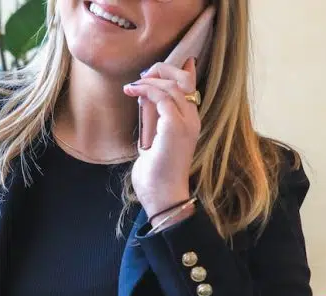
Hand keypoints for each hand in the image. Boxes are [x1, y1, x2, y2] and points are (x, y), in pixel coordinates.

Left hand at [123, 57, 199, 218]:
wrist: (163, 195)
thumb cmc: (157, 174)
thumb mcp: (154, 140)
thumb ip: (154, 119)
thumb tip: (145, 99)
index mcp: (190, 122)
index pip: (190, 86)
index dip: (177, 70)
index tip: (153, 70)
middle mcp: (192, 120)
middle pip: (183, 79)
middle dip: (161, 70)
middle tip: (141, 76)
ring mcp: (186, 123)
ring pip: (173, 85)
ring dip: (149, 80)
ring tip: (132, 86)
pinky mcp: (175, 127)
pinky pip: (162, 97)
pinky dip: (146, 89)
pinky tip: (133, 91)